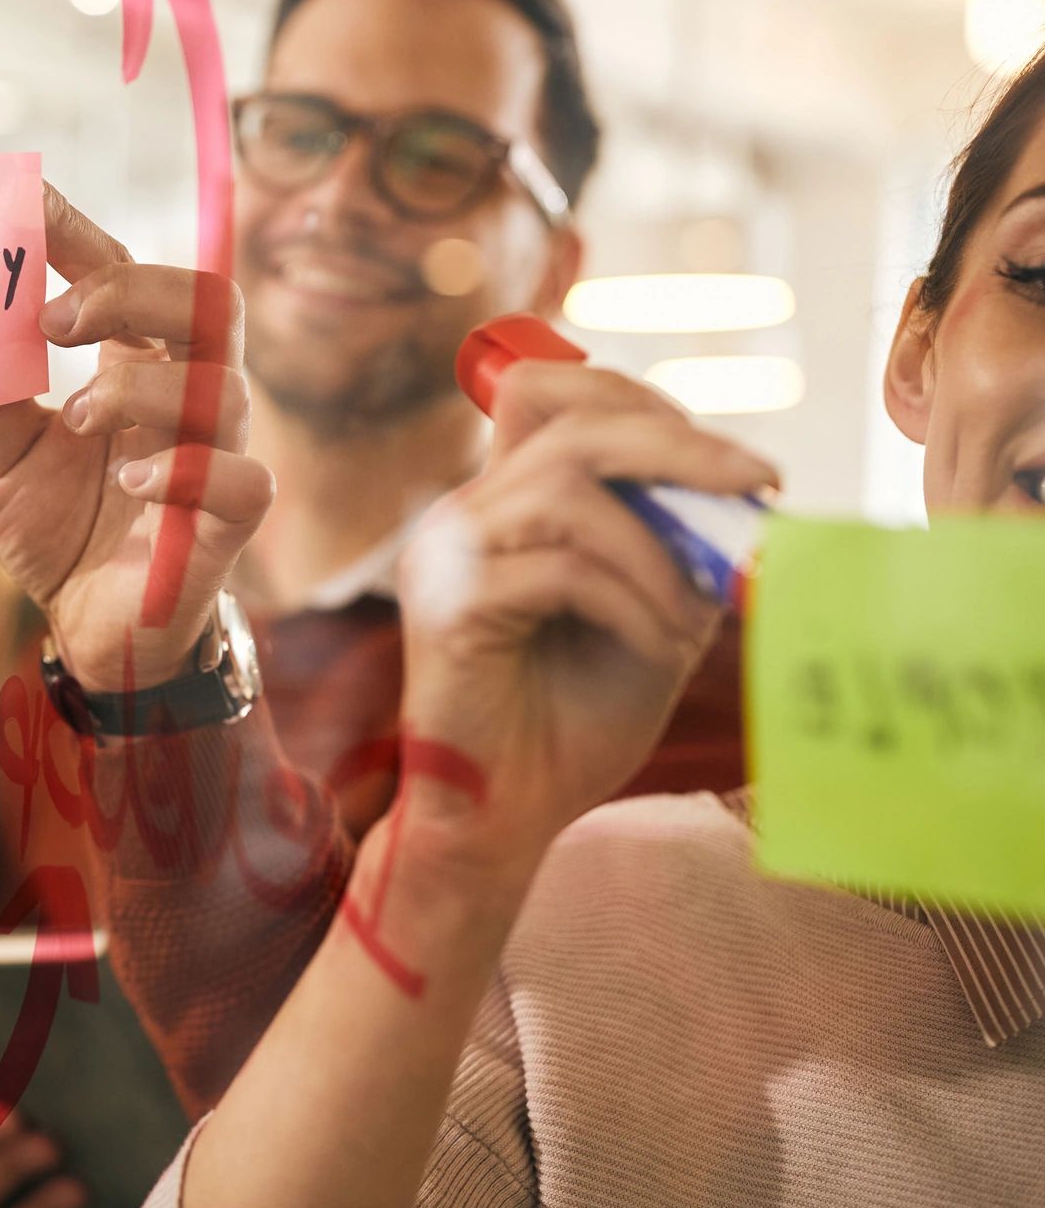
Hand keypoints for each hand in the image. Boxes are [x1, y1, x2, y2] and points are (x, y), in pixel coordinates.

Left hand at [0, 185, 271, 690]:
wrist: (89, 629)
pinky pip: (243, 479)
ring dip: (141, 390)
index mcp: (139, 366)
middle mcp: (189, 399)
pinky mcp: (229, 526)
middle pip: (209, 301)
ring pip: (223, 387)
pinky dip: (187, 471)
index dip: (83, 235)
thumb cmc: (61, 529)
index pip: (129, 273)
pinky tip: (132, 480)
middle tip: (53, 320)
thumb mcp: (4, 455)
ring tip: (77, 419)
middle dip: (133, 293)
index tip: (24, 201)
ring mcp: (219, 458)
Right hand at [394, 361, 778, 862]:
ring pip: (568, 493)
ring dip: (658, 550)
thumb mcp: (653, 613)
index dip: (648, 405)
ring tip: (695, 616)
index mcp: (505, 500)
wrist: (512, 814)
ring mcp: (448, 554)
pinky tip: (659, 650)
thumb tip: (748, 493)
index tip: (745, 467)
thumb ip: (680, 547)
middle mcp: (467, 512)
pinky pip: (561, 572)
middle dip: (681, 448)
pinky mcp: (448, 608)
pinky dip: (632, 605)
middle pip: (572, 424)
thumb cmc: (575, 720)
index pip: (554, 393)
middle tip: (760, 487)